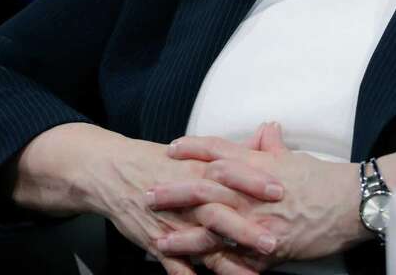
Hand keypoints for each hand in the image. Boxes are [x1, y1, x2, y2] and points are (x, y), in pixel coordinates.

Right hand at [85, 126, 286, 274]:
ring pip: (202, 244)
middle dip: (247, 229)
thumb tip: (267, 135)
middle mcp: (187, 197)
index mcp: (199, 170)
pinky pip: (175, 264)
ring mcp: (172, 222)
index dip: (255, 182)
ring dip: (227, 261)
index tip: (282, 190)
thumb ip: (234, 150)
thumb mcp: (196, 152)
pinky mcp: (156, 241)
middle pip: (220, 213)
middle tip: (274, 241)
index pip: (231, 173)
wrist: (112, 171)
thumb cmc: (159, 162)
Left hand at [153, 122, 369, 268]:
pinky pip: (237, 259)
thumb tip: (265, 130)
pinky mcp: (270, 248)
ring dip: (186, 235)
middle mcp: (255, 192)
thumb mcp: (296, 158)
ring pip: (215, 228)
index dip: (194, 149)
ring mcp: (261, 221)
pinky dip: (215, 266)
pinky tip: (196, 271)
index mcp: (261, 165)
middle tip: (147, 194)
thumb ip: (273, 148)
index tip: (171, 148)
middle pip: (207, 188)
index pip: (220, 151)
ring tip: (160, 239)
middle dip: (175, 192)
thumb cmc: (326, 179)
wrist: (353, 203)